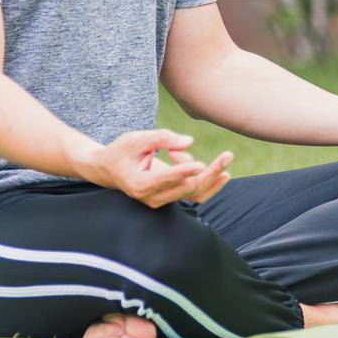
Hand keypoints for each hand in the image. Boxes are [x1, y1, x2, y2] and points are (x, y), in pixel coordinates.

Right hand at [83, 128, 233, 207]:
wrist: (109, 169)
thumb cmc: (122, 151)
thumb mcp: (137, 139)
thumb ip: (162, 138)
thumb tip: (189, 142)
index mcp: (141, 184)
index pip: (168, 179)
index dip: (184, 171)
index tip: (200, 163)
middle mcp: (152, 197)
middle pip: (187, 188)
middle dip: (210, 171)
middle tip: (228, 155)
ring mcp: (162, 200)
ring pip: (194, 192)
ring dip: (211, 174)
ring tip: (226, 156)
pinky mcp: (170, 196)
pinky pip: (194, 195)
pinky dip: (209, 183)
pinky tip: (224, 173)